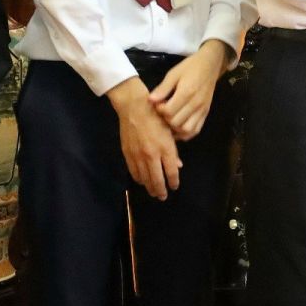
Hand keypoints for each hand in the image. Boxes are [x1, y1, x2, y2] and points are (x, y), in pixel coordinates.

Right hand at [108, 77, 181, 199]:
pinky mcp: (127, 154)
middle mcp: (152, 155)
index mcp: (165, 148)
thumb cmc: (156, 116)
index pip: (171, 172)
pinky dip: (139, 179)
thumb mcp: (170, 132)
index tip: (175, 187)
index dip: (173, 182)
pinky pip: (133, 172)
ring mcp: (138, 156)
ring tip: (154, 192)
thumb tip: (178, 166)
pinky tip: (142, 181)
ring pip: (144, 178)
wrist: (134, 108)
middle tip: (163, 197)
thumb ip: (174, 151)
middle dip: (161, 190)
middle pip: (157, 180)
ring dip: (149, 187)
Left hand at [148, 41, 230, 140]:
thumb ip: (163, 88)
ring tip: (169, 120)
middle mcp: (196, 104)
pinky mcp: (205, 114)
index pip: (169, 111)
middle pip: (176, 123)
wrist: (210, 65)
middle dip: (165, 119)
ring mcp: (202, 110)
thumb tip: (150, 100)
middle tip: (162, 111)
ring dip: (174, 129)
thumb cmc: (190, 67)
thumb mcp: (173, 73)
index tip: (157, 103)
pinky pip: (195, 130)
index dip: (159, 110)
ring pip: (186, 130)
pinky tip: (177, 127)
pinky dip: (185, 133)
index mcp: (187, 92)